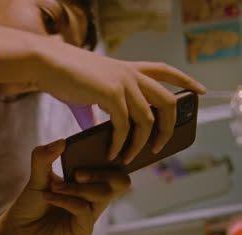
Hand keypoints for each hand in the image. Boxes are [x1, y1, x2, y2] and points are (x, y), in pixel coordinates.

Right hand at [0, 25, 205, 162]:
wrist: (46, 64)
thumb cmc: (64, 76)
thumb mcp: (87, 92)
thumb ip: (96, 111)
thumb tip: (95, 132)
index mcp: (128, 69)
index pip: (165, 70)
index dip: (185, 80)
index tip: (200, 91)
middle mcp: (131, 74)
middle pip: (167, 100)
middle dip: (168, 127)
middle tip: (159, 146)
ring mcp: (124, 83)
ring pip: (147, 119)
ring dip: (140, 143)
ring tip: (129, 158)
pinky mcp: (111, 93)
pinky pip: (124, 126)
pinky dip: (120, 143)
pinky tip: (113, 152)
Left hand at [0, 139, 130, 234]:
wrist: (18, 228)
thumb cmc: (32, 202)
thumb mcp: (36, 175)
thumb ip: (44, 157)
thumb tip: (62, 141)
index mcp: (90, 180)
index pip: (115, 167)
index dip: (114, 157)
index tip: (94, 149)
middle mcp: (94, 196)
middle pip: (121, 181)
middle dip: (100, 173)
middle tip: (77, 174)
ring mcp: (91, 213)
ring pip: (102, 194)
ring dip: (76, 188)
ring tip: (54, 186)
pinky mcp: (84, 229)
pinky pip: (83, 209)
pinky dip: (65, 200)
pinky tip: (48, 197)